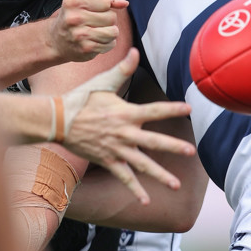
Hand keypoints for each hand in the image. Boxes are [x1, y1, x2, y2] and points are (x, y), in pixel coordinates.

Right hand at [48, 0, 127, 62]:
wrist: (56, 40)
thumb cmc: (74, 17)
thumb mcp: (85, 0)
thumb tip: (124, 3)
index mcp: (74, 1)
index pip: (106, 2)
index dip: (107, 5)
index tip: (99, 8)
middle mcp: (75, 18)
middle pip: (112, 17)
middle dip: (109, 19)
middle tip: (96, 21)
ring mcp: (80, 35)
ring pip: (114, 32)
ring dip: (110, 31)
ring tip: (98, 30)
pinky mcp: (86, 49)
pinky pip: (111, 44)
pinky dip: (107, 42)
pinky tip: (96, 40)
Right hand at [62, 49, 195, 204]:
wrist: (58, 120)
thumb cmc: (81, 98)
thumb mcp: (103, 82)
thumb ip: (123, 69)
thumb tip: (135, 51)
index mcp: (126, 113)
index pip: (154, 110)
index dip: (172, 109)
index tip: (189, 108)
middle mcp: (124, 133)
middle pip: (153, 141)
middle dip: (173, 147)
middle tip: (191, 152)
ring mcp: (116, 149)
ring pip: (142, 165)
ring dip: (160, 175)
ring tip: (176, 185)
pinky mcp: (107, 160)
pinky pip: (124, 177)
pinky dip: (135, 189)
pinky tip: (146, 200)